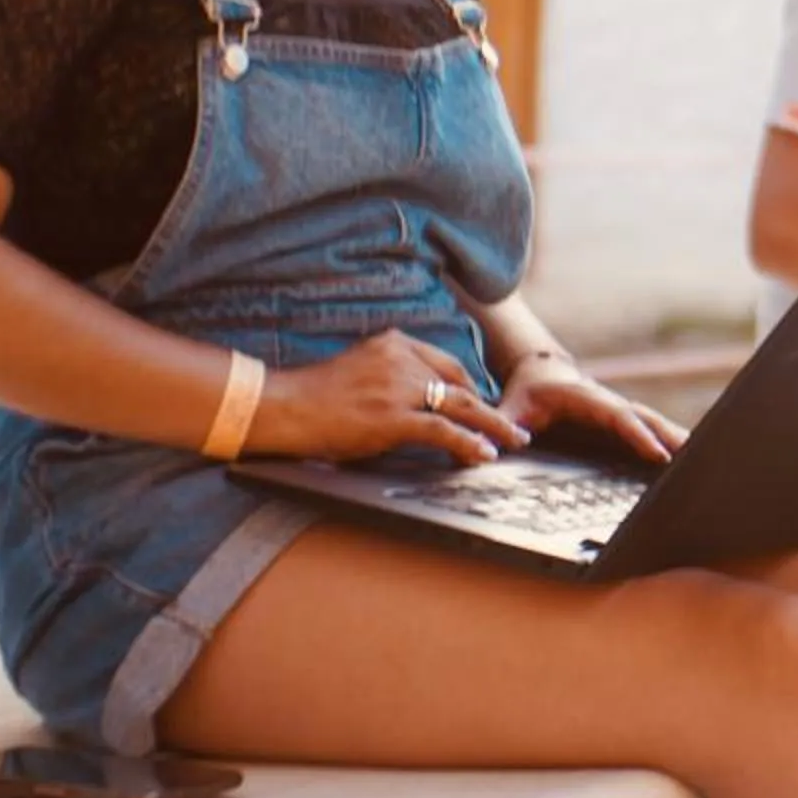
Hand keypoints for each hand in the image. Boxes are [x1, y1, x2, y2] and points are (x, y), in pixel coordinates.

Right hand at [248, 330, 529, 465]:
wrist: (283, 407)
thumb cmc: (314, 396)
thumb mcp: (360, 370)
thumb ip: (392, 378)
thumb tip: (421, 406)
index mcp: (394, 343)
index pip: (445, 363)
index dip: (470, 386)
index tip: (483, 404)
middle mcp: (402, 359)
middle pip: (460, 382)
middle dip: (490, 406)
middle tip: (514, 425)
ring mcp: (399, 387)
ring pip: (460, 405)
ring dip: (492, 425)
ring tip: (514, 440)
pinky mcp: (393, 417)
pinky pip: (443, 431)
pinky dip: (468, 442)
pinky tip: (483, 454)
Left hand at [495, 351, 687, 464]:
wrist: (541, 371)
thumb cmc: (528, 391)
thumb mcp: (513, 404)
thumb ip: (506, 422)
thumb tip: (504, 444)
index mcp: (587, 399)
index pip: (619, 418)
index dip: (639, 436)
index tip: (657, 454)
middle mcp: (609, 404)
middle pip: (647, 419)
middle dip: (670, 436)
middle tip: (697, 455)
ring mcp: (618, 412)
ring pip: (653, 423)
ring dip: (676, 438)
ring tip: (704, 456)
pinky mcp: (621, 423)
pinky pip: (649, 430)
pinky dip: (669, 440)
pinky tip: (689, 456)